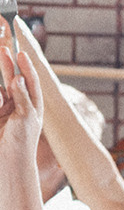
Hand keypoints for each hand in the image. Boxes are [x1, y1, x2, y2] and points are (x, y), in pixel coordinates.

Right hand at [0, 37, 43, 162]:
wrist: (8, 161)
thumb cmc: (22, 141)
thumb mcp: (25, 117)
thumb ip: (21, 96)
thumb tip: (18, 77)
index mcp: (33, 104)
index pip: (30, 81)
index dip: (26, 66)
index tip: (21, 52)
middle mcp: (20, 104)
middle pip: (13, 80)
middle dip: (8, 65)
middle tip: (4, 48)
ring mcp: (5, 109)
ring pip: (0, 88)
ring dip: (0, 80)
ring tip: (0, 77)